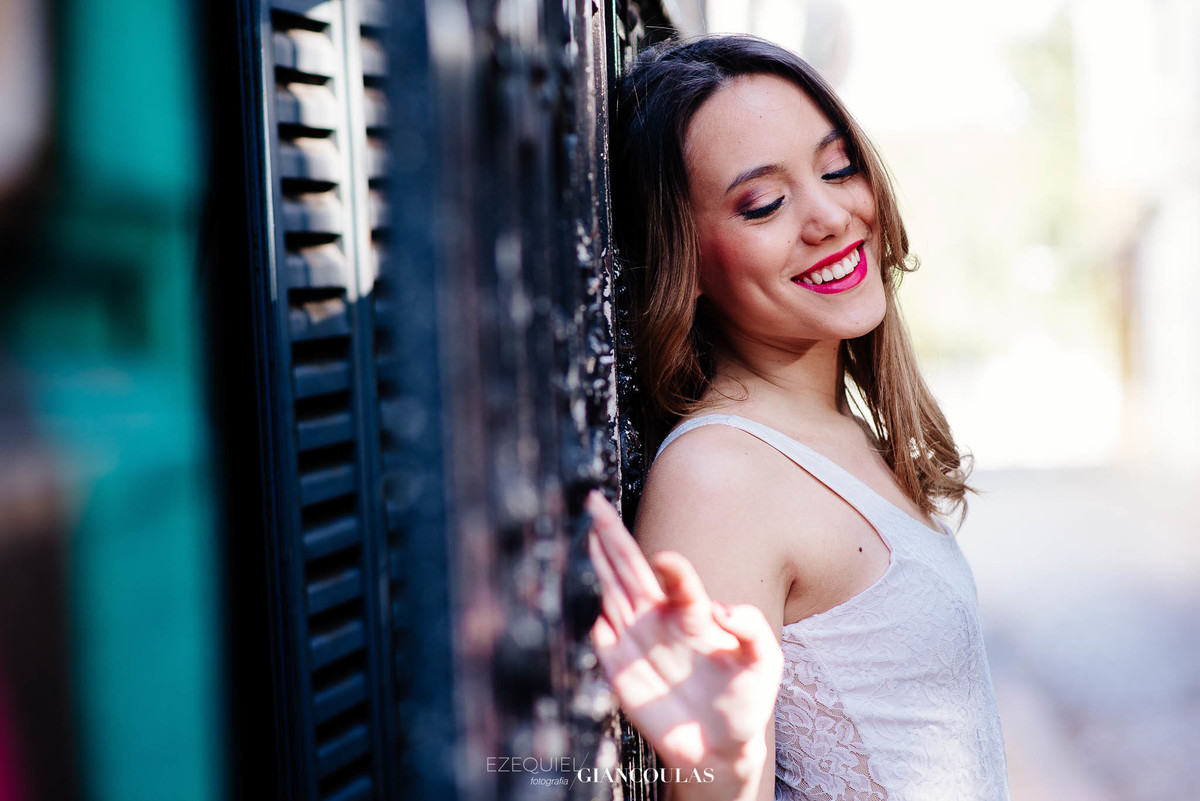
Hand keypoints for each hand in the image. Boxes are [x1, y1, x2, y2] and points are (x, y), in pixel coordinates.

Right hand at [586, 491, 782, 774]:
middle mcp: (660, 619)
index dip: (670, 566)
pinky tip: (583, 600)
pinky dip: (590, 622)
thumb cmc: (746, 696)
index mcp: (694, 611)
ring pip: (609, 594)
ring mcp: (636, 642)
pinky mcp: (619, 671)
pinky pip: (600, 640)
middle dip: (611, 536)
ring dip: (594, 565)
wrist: (722, 747)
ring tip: (581, 532)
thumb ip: (751, 628)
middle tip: (594, 503)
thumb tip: (720, 610)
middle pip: (630, 569)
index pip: (676, 578)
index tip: (665, 560)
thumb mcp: (765, 659)